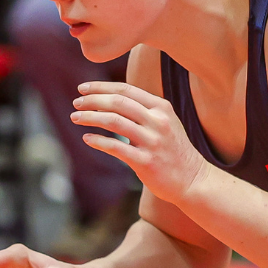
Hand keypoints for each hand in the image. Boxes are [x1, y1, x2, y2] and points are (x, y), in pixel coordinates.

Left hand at [70, 81, 209, 203]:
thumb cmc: (173, 151)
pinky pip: (115, 147)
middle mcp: (158, 121)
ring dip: (90, 118)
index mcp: (161, 108)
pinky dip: (97, 141)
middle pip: (118, 102)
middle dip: (92, 100)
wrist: (192, 179)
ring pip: (114, 121)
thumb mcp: (164, 122)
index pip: (126, 90)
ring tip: (76, 118)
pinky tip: (87, 139)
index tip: (82, 88)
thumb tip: (109, 100)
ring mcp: (152, 142)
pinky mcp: (146, 162)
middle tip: (76, 103)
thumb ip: (143, 110)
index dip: (101, 87)